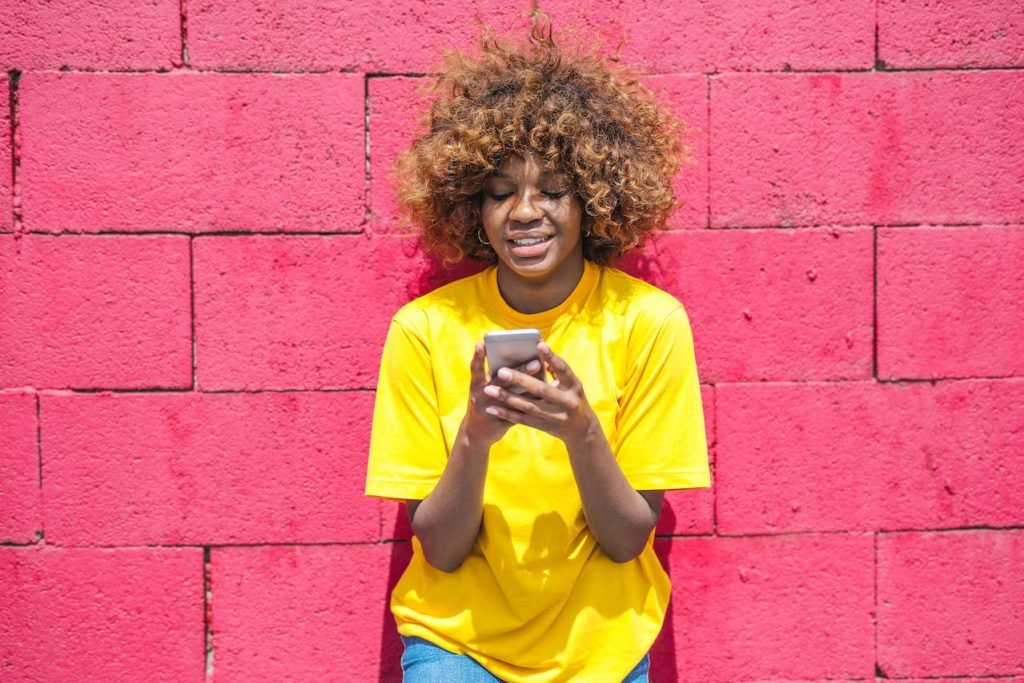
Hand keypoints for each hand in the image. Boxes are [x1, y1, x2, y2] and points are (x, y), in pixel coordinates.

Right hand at [462, 342, 542, 446]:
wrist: (476, 433)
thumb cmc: (485, 402)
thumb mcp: (484, 387)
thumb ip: (498, 374)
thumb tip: (520, 356)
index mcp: (475, 385)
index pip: (476, 368)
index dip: (478, 356)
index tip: (483, 343)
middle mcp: (480, 397)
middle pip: (499, 381)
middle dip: (518, 371)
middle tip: (536, 362)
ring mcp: (490, 411)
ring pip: (512, 398)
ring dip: (529, 389)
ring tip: (544, 381)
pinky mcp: (500, 422)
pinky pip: (518, 412)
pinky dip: (530, 404)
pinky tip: (544, 398)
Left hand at [482, 342, 596, 443]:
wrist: (582, 430)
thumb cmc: (572, 398)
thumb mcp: (571, 385)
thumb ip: (556, 370)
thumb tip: (537, 352)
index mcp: (574, 386)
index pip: (563, 369)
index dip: (552, 357)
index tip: (538, 344)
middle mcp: (567, 401)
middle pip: (542, 389)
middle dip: (520, 380)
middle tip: (501, 371)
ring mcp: (556, 416)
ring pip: (528, 406)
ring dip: (507, 398)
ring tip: (489, 390)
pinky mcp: (545, 426)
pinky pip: (523, 420)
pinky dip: (507, 414)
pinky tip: (492, 408)